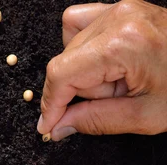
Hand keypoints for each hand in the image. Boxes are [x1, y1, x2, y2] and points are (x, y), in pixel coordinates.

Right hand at [37, 0, 166, 140]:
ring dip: (84, 72)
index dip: (50, 104)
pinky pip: (80, 23)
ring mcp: (121, 9)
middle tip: (110, 101)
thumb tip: (57, 126)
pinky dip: (82, 47)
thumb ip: (93, 121)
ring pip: (69, 46)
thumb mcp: (144, 116)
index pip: (61, 74)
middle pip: (65, 62)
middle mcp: (119, 19)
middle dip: (77, 91)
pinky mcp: (122, 9)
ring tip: (118, 82)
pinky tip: (103, 63)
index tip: (49, 125)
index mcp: (124, 44)